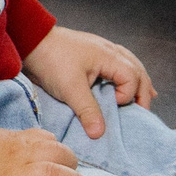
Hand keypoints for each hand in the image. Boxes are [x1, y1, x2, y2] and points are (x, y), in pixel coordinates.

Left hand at [22, 24, 155, 138]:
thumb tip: (99, 133)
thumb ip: (87, 110)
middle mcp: (111, 51)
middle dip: (142, 91)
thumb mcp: (70, 88)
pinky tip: (125, 87)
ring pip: (130, 66)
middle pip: (138, 71)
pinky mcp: (93, 55)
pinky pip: (118, 65)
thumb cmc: (52, 61)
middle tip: (142, 112)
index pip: (132, 78)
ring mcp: (103, 51)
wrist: (31, 41)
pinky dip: (126, 77)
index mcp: (109, 56)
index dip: (128, 95)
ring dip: (137, 83)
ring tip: (144, 100)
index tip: (114, 106)